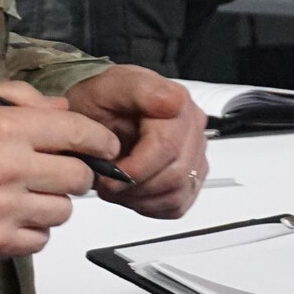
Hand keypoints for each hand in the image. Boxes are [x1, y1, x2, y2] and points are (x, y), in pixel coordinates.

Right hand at [0, 80, 121, 259]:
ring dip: (54, 202)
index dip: (101, 141)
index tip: (106, 147)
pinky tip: (16, 217)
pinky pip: (39, 240)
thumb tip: (62, 109)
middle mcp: (11, 167)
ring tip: (31, 194)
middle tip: (62, 171)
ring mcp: (3, 208)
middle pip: (79, 177)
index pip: (79, 133)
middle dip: (77, 173)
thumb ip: (21, 100)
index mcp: (8, 127)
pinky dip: (34, 231)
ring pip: (62, 211)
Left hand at [65, 65, 207, 218]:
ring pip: (177, 193)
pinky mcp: (191, 175)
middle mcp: (192, 127)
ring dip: (140, 198)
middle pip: (174, 174)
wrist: (99, 110)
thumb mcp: (107, 88)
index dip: (136, 169)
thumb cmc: (102, 100)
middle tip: (106, 182)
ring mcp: (195, 152)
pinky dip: (150, 205)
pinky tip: (132, 191)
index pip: (167, 147)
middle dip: (134, 186)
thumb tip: (171, 102)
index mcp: (177, 102)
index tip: (108, 174)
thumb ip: (138, 91)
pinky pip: (178, 204)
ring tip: (116, 186)